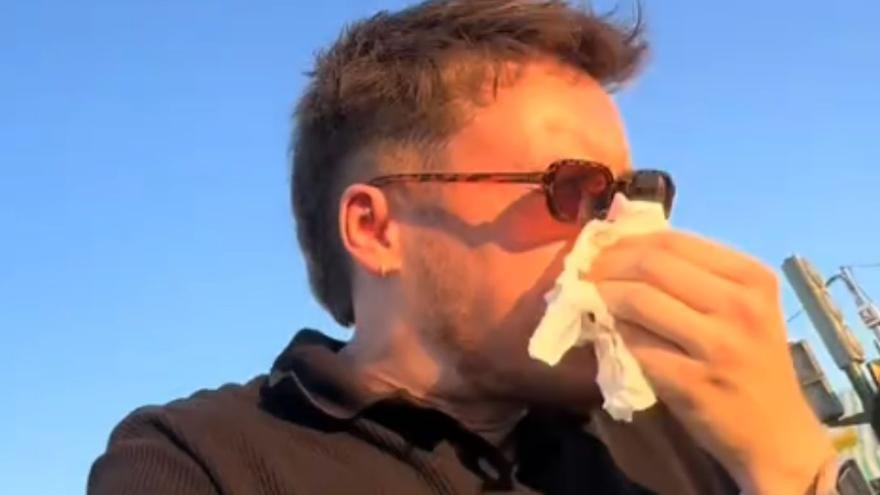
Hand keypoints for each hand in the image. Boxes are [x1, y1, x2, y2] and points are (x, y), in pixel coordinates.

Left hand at [589, 230, 835, 493]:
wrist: (777, 434)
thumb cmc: (750, 363)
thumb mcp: (740, 308)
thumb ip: (693, 273)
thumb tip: (624, 236)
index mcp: (752, 278)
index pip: (674, 241)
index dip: (626, 241)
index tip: (601, 248)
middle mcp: (740, 306)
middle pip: (652, 264)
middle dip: (606, 265)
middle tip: (583, 273)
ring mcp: (719, 345)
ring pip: (639, 300)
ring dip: (602, 297)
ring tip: (587, 299)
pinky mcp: (693, 382)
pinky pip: (636, 345)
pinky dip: (612, 335)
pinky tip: (604, 334)